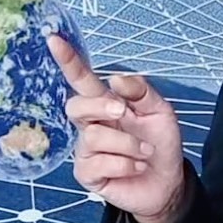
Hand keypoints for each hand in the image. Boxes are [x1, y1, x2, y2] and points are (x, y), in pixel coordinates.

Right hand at [47, 33, 186, 222]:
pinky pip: (98, 164)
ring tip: (146, 152)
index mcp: (106, 104)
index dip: (68, 61)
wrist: (168, 182)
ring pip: (93, 137)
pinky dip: (125, 164)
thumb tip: (115, 78)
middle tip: (123, 114)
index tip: (54, 40)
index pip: (82, 80)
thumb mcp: (159, 111)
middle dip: (100, 108)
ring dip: (127, 144)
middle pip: (76, 106)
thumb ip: (140, 92)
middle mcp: (91, 124)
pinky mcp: (88, 174)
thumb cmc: (160, 143)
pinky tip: (137, 167)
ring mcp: (86, 150)